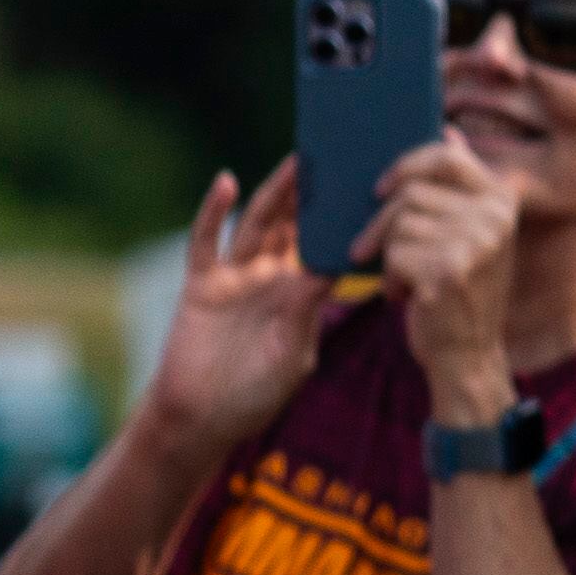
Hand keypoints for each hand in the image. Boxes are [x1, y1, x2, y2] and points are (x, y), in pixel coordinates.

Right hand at [137, 160, 335, 455]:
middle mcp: (270, 277)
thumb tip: (324, 268)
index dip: (347, 218)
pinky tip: (225, 182)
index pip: (328, 246)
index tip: (373, 187)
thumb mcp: (293, 354)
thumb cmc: (254, 395)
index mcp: (301, 294)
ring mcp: (235, 278)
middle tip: (342, 155)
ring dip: (277, 192)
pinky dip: (213, 212)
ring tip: (298, 159)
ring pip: (258, 223)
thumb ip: (305, 311)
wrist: (202, 419)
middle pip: (296, 225)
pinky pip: (207, 241)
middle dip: (316, 193)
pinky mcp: (202, 284)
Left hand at [365, 136, 522, 422]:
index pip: (446, 155)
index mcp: (500, 199)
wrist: (466, 352)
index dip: (406, 164)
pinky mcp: (450, 270)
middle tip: (370, 248)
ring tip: (405, 279)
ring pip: (398, 224)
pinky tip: (408, 297)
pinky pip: (395, 254)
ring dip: (388, 255)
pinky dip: (390, 279)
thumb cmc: (458, 288)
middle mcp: (495, 217)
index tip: (380, 189)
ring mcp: (477, 243)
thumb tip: (447, 128)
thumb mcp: (469, 232)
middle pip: (409, 192)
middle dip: (381, 222)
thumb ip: (459, 186)